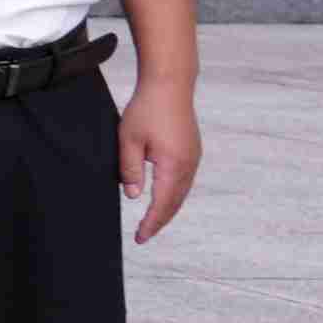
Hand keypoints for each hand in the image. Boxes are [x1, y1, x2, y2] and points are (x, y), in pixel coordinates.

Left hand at [119, 77, 203, 243]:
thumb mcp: (128, 140)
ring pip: (181, 193)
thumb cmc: (146, 109)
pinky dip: (174, 195)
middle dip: (159, 221)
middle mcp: (188, 165)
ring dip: (167, 209)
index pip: (162, 204)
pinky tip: (163, 199)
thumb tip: (134, 196)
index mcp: (173, 165)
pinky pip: (184, 181)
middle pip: (175, 203)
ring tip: (151, 222)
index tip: (140, 238)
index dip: (151, 223)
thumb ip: (130, 169)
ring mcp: (193, 158)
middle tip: (143, 236)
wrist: (170, 84)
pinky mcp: (192, 151)